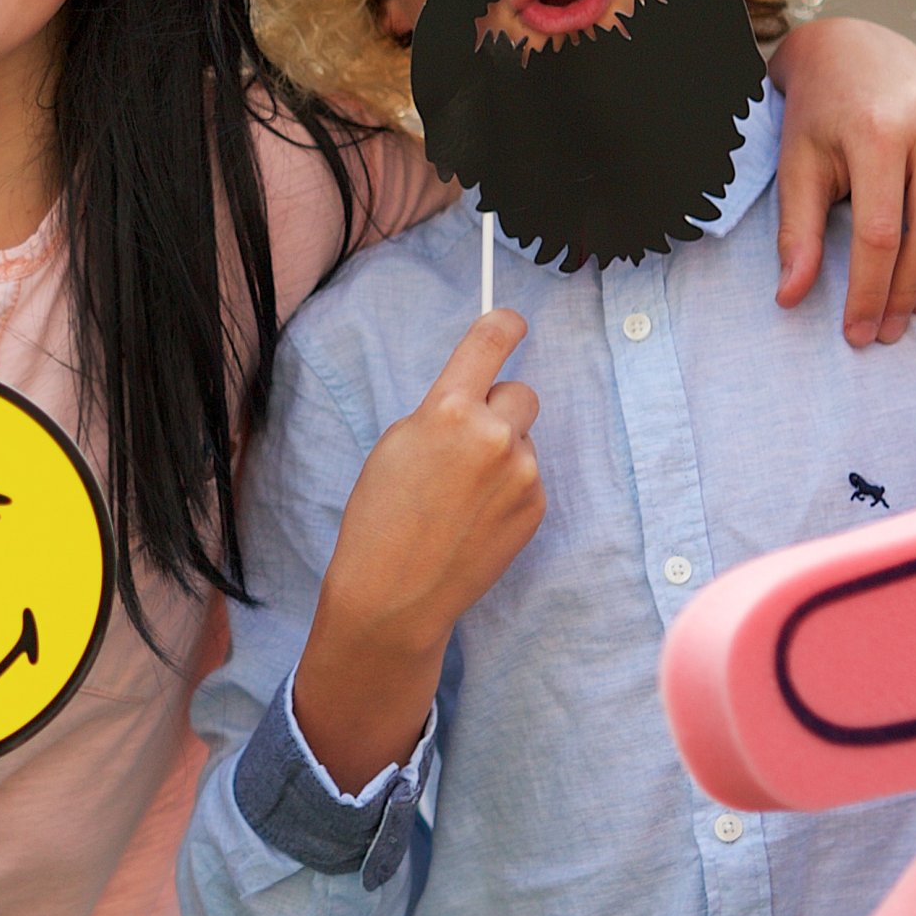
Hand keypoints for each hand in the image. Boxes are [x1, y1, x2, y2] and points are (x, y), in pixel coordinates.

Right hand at [292, 308, 543, 789]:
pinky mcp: (536, 507)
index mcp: (449, 410)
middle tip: (469, 442)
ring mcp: (522, 474)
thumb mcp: (396, 446)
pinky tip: (474, 519)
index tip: (512, 322)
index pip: (492, 341)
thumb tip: (478, 396)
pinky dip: (508, 491)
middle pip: (521, 392)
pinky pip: (528, 479)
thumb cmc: (380, 518)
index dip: (506, 325)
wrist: (395, 593)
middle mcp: (494, 435)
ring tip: (461, 497)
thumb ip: (441, 413)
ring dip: (502, 455)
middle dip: (501, 409)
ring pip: (523, 441)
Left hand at [768, 17, 915, 347]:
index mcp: (876, 130)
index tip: (861, 332)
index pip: (879, 236)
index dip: (870, 293)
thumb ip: (797, 233)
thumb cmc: (821, 115)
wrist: (854, 47)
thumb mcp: (797, 169)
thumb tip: (790, 298)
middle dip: (912, 291)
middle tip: (894, 327)